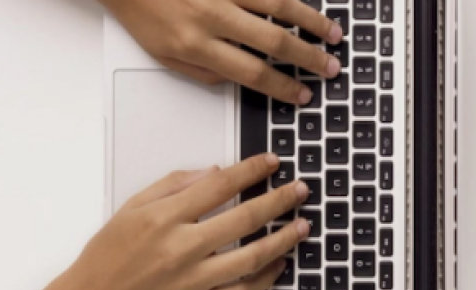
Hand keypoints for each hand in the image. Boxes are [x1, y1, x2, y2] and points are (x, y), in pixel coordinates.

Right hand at [64, 154, 309, 289]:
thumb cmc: (106, 256)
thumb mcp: (130, 209)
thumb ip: (172, 185)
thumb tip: (214, 171)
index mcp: (164, 218)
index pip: (219, 185)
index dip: (251, 170)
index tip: (272, 162)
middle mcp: (182, 248)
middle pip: (245, 218)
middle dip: (279, 200)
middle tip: (301, 191)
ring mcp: (193, 282)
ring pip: (251, 258)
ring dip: (282, 240)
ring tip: (303, 227)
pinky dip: (265, 279)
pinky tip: (279, 265)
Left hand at [101, 0, 342, 103]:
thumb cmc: (142, 13)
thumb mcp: (165, 57)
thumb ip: (204, 72)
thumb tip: (239, 80)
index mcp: (198, 45)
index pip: (252, 72)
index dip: (282, 87)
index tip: (302, 95)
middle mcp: (214, 15)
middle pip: (274, 40)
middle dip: (308, 57)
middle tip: (331, 68)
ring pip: (279, 4)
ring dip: (311, 21)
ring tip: (333, 35)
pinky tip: (307, 6)